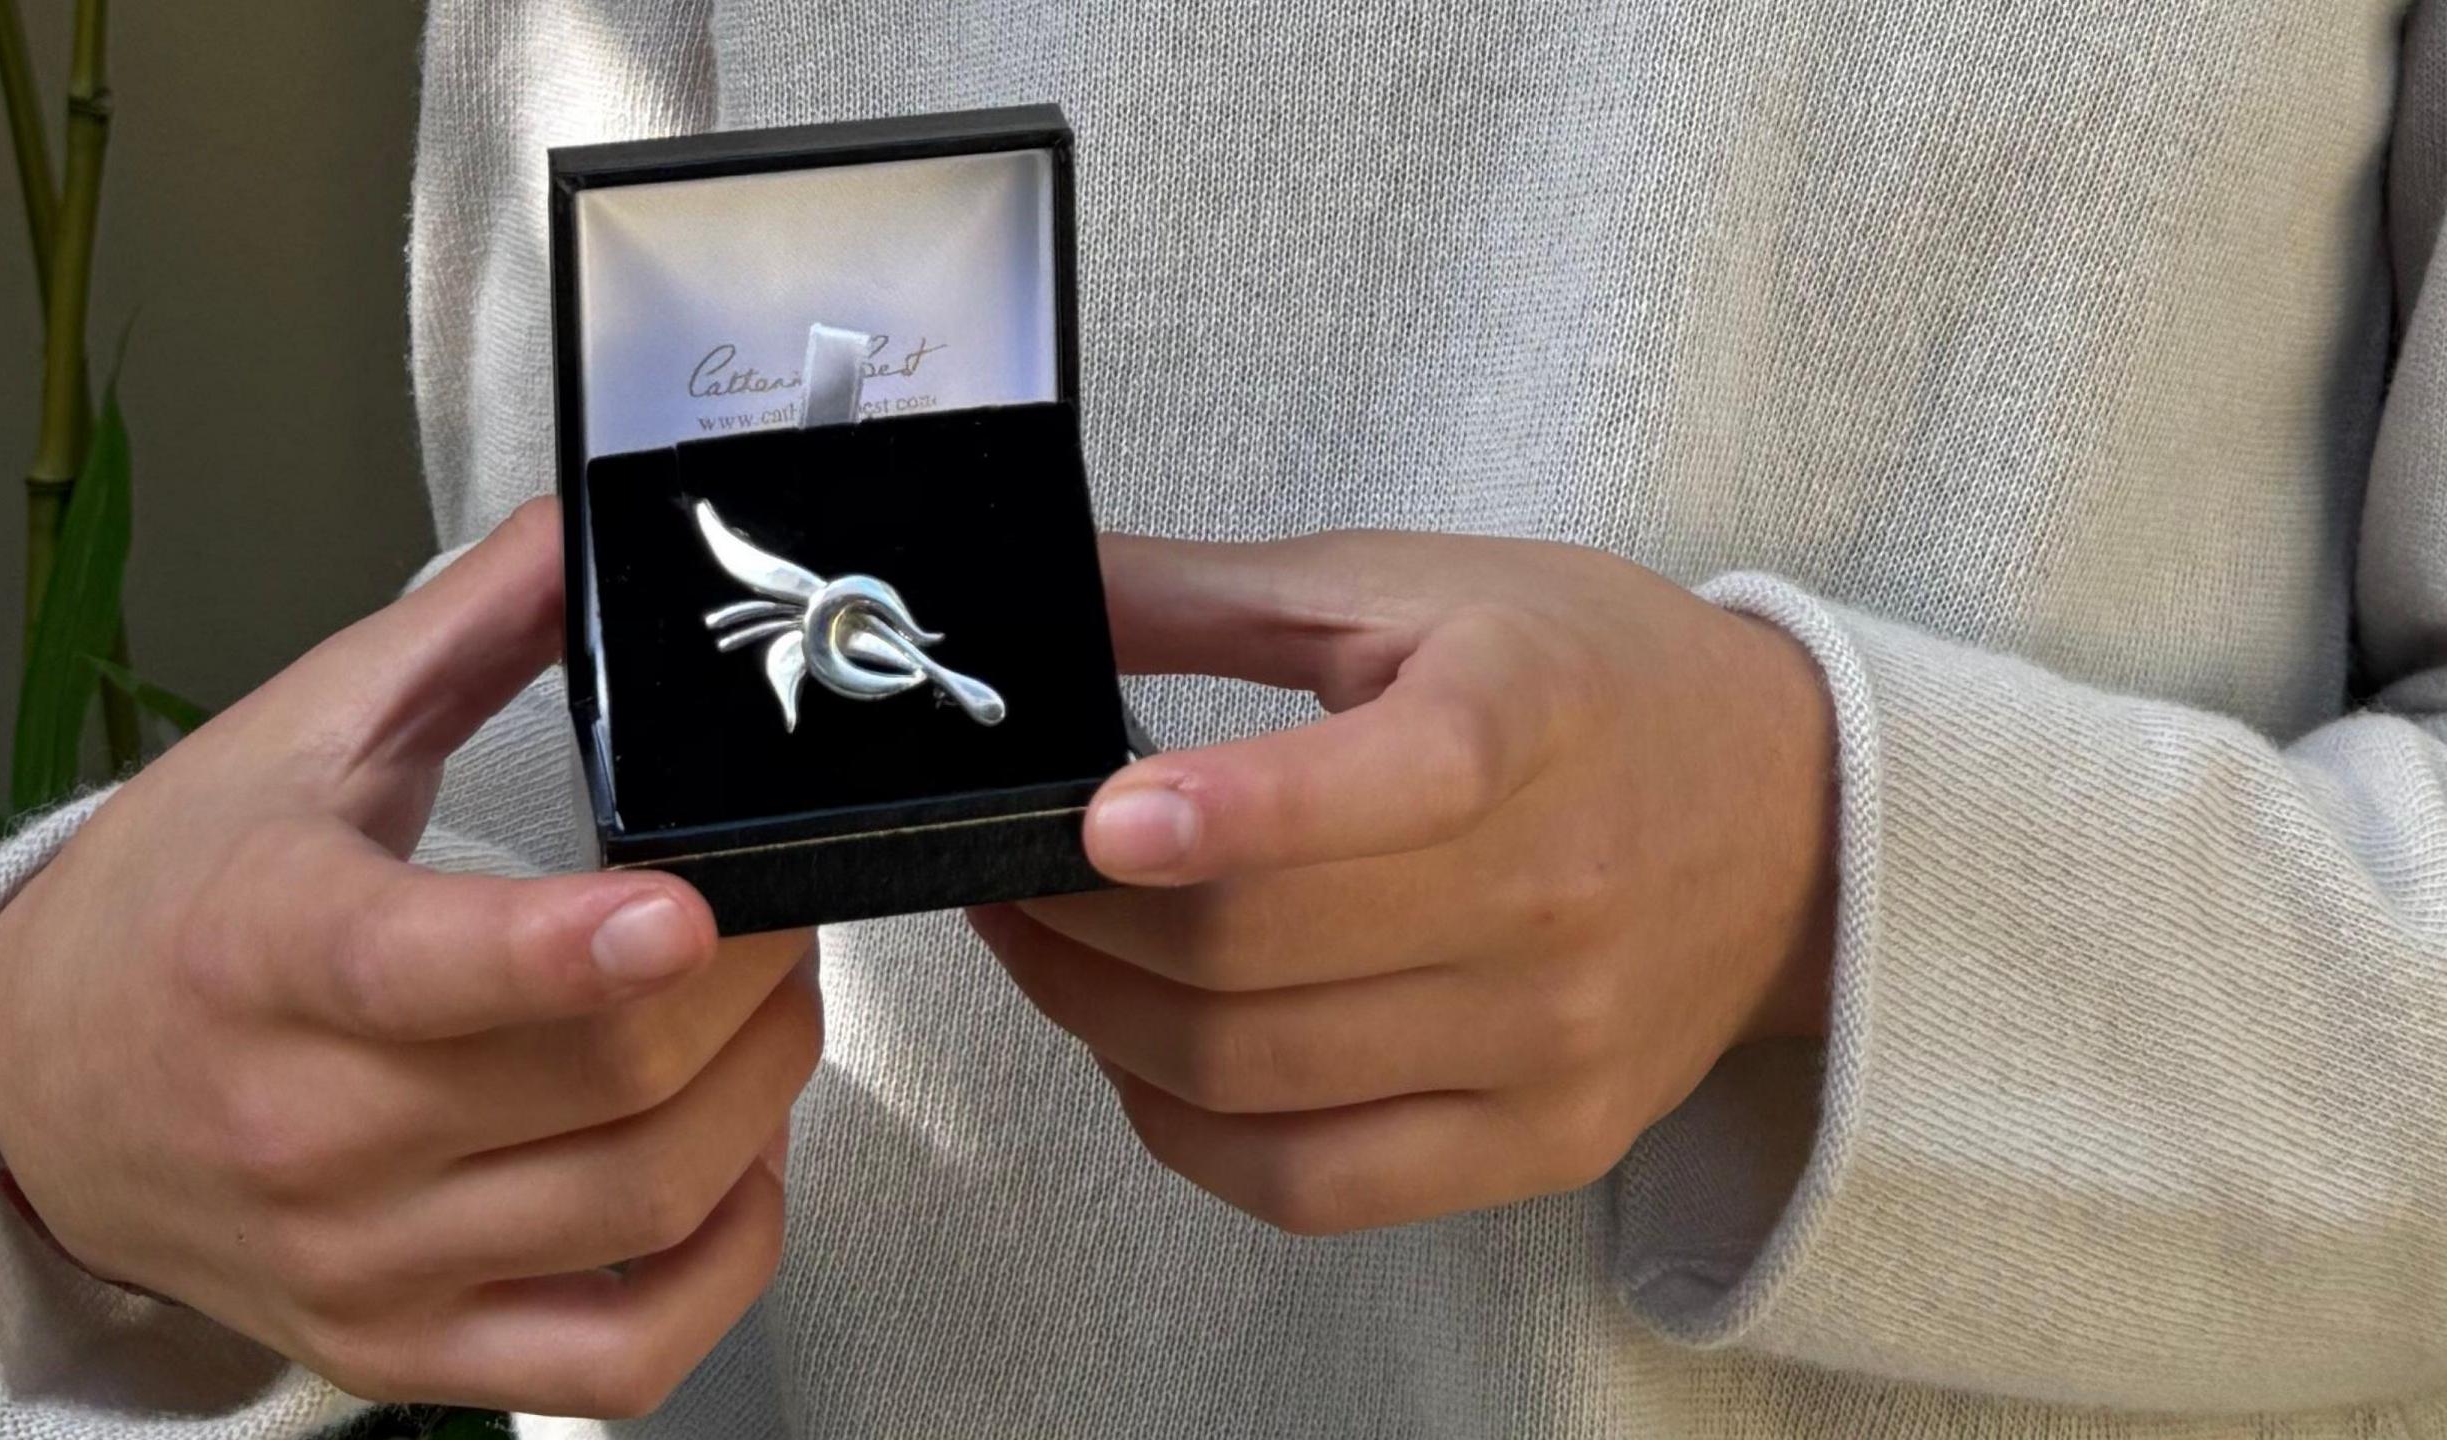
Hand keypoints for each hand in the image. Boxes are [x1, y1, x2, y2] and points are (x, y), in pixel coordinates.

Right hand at [0, 499, 819, 1417]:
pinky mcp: (406, 1347)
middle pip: (607, 1077)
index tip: (684, 909)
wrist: (47, 1090)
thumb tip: (602, 520)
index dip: (575, 949)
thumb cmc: (181, 909)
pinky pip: (623, 1355)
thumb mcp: (303, 737)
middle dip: (754, 976)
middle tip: (782, 910)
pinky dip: (727, 1261)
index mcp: (277, 953)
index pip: (432, 969)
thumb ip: (471, 625)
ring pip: (644, 1199)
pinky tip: (736, 1166)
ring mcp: (365, 1258)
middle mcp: (312, 1128)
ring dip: (767, 1090)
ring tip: (767, 1010)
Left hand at [971, 531, 1834, 1234]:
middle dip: (1077, 917)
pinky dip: (1183, 1129)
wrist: (1792, 820)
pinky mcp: (1545, 1142)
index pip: (1392, 786)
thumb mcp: (1415, 587)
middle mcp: (1557, 895)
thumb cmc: (1587, 683)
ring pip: (1255, 1074)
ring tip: (1047, 947)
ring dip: (1098, 1016)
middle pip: (1259, 951)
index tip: (1097, 819)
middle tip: (1006, 869)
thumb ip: (1210, 597)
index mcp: (1530, 718)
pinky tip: (1139, 1054)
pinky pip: (1312, 1186)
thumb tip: (1034, 595)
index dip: (1232, 812)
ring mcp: (1554, 1041)